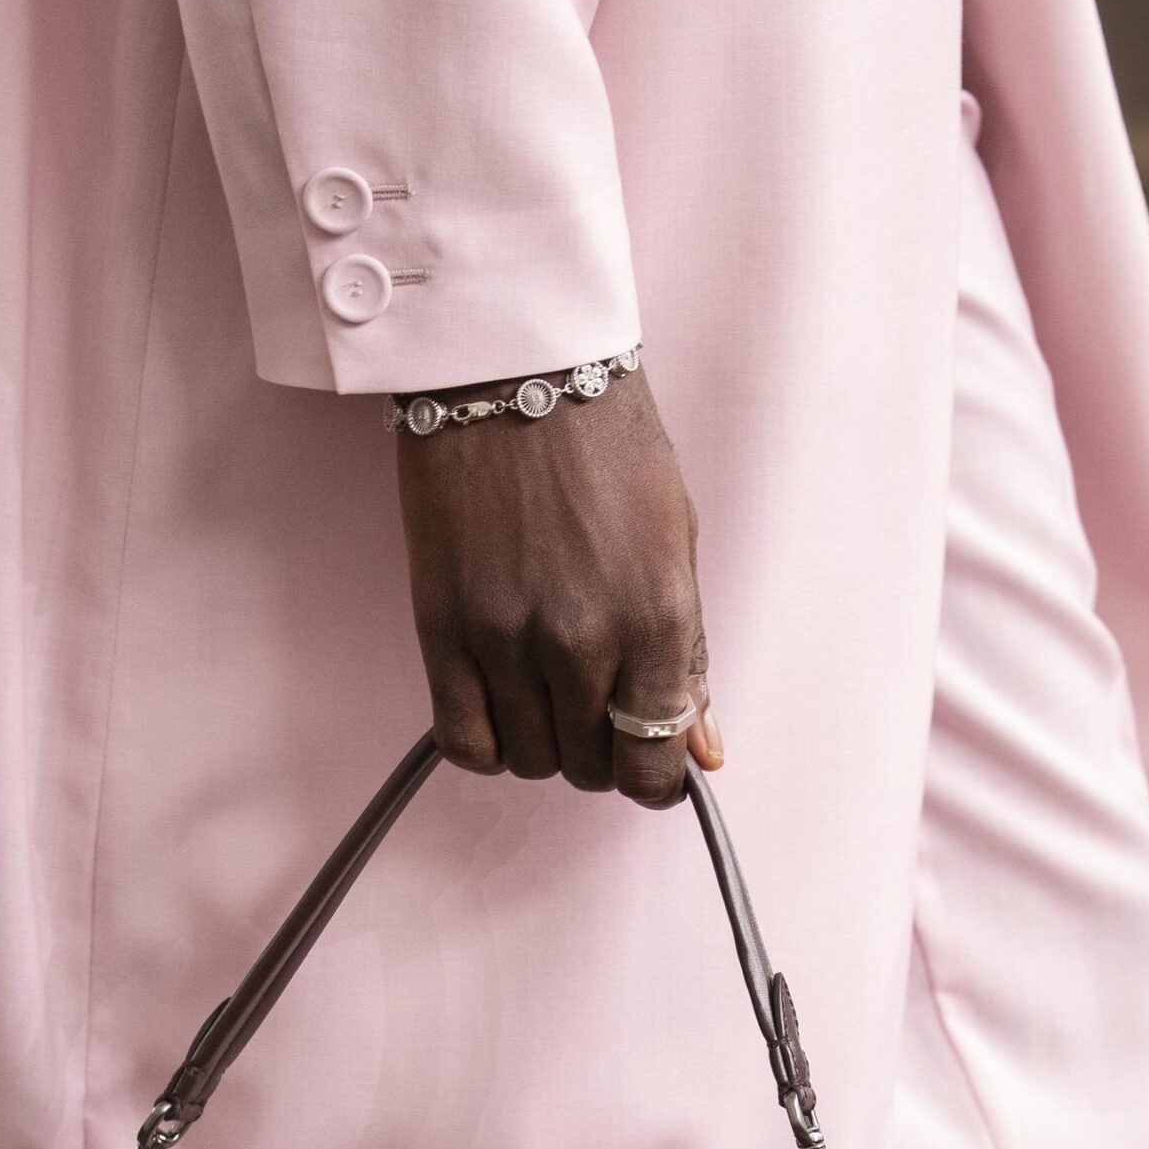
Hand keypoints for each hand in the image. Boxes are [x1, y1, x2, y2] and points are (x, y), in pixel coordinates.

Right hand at [394, 368, 721, 806]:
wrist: (514, 371)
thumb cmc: (607, 445)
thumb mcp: (676, 545)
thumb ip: (687, 655)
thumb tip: (703, 746)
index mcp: (655, 618)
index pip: (654, 760)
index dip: (657, 778)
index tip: (651, 763)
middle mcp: (581, 641)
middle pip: (591, 768)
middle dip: (601, 753)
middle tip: (595, 706)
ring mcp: (507, 641)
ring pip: (531, 761)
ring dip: (544, 743)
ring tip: (546, 692)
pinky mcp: (444, 631)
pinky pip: (466, 743)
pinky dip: (487, 744)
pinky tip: (499, 705)